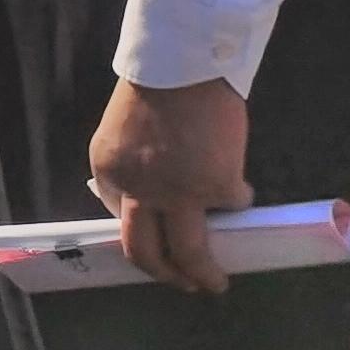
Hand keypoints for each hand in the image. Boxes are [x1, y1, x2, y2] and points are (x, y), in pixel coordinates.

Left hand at [90, 77, 252, 293]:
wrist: (184, 65)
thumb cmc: (156, 90)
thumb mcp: (123, 134)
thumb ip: (132, 169)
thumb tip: (151, 201)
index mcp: (108, 172)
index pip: (120, 219)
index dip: (143, 236)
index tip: (159, 247)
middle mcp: (137, 191)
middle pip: (145, 252)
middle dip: (165, 276)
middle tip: (184, 285)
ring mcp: (178, 195)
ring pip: (189, 253)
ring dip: (203, 275)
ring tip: (216, 282)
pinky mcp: (217, 189)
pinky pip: (234, 204)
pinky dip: (239, 200)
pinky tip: (241, 187)